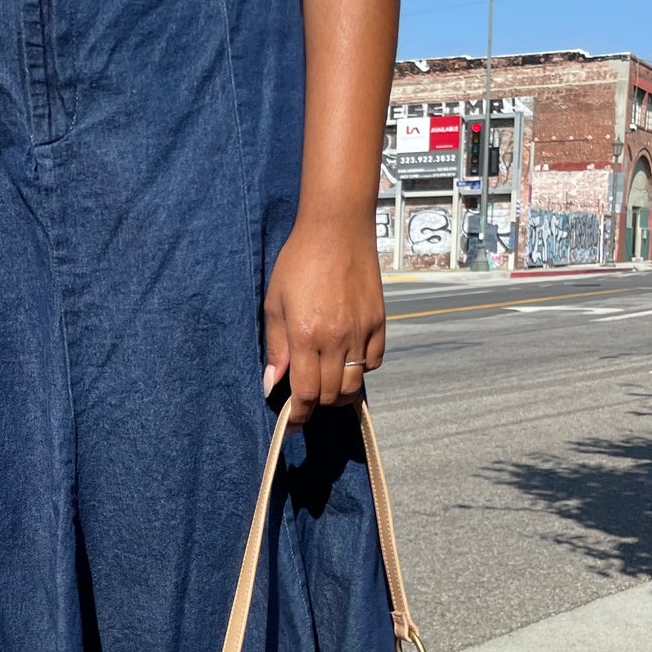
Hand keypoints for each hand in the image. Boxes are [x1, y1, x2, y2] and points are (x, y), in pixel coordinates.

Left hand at [262, 217, 384, 429]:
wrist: (336, 228)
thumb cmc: (299, 261)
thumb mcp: (275, 303)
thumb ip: (275, 347)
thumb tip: (272, 384)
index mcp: (305, 335)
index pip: (305, 393)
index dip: (298, 415)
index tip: (291, 423)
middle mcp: (336, 338)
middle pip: (331, 395)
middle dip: (316, 405)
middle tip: (305, 400)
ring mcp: (361, 331)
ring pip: (354, 384)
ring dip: (339, 393)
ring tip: (327, 385)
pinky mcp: (379, 322)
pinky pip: (374, 362)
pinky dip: (361, 370)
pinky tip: (347, 360)